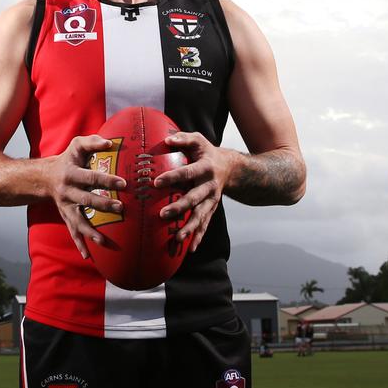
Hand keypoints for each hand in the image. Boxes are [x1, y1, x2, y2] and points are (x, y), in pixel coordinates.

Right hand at [48, 135, 126, 258]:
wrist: (45, 177)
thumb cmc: (67, 159)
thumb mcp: (76, 145)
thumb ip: (92, 141)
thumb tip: (110, 143)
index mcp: (71, 174)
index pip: (91, 177)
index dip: (106, 180)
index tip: (123, 183)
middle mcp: (67, 192)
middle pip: (86, 200)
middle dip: (104, 204)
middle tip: (121, 208)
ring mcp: (66, 207)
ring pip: (78, 221)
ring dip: (90, 231)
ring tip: (103, 241)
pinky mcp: (66, 216)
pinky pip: (72, 232)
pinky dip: (79, 244)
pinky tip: (87, 256)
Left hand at [154, 132, 233, 252]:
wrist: (231, 168)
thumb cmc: (207, 152)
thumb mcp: (198, 140)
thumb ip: (183, 138)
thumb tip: (166, 140)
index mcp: (205, 168)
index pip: (187, 172)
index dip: (173, 177)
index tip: (156, 182)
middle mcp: (210, 186)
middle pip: (194, 198)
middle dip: (180, 207)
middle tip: (163, 214)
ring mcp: (212, 200)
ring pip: (201, 216)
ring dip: (190, 228)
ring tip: (177, 238)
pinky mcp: (212, 209)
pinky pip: (205, 225)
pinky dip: (198, 237)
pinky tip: (190, 249)